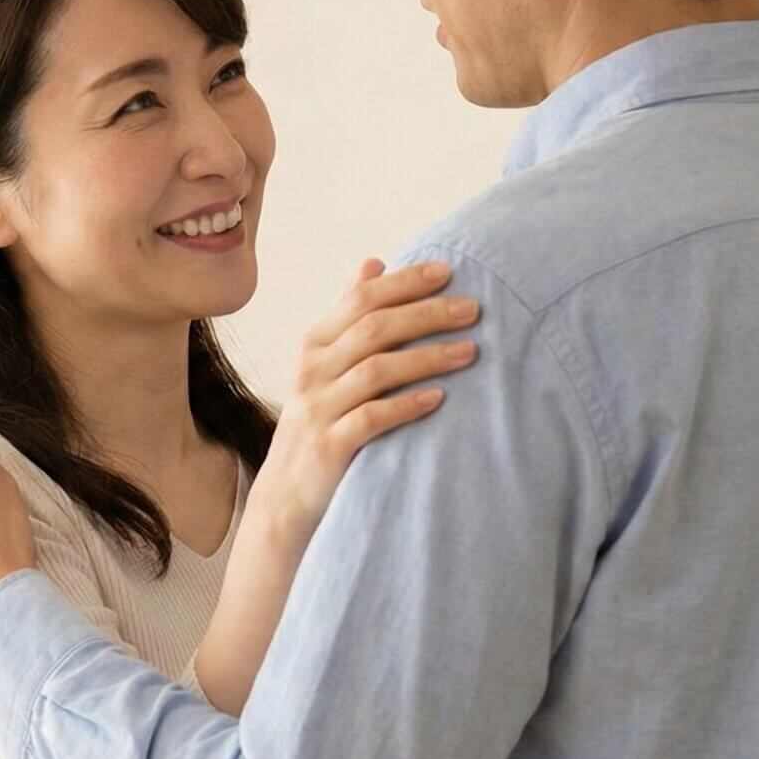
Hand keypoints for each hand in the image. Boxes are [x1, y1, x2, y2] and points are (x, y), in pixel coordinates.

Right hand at [250, 258, 479, 544]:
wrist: (285, 496)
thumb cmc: (318, 422)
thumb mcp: (325, 365)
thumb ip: (349, 316)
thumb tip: (375, 261)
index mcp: (314, 344)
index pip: (361, 299)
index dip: (405, 283)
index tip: (448, 271)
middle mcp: (312, 370)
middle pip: (373, 328)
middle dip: (426, 314)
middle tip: (472, 309)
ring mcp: (318, 408)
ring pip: (376, 370)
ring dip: (427, 357)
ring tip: (470, 351)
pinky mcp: (329, 446)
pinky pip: (372, 418)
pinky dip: (407, 405)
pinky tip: (439, 398)